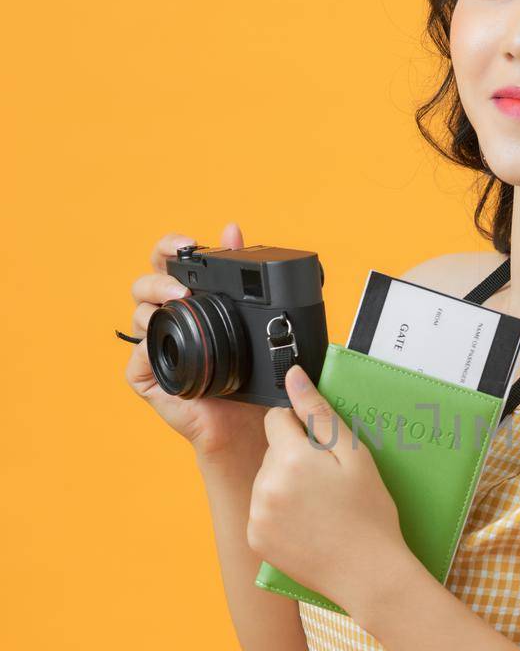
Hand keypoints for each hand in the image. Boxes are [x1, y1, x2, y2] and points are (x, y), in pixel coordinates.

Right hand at [123, 222, 267, 461]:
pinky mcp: (147, 376)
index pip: (167, 261)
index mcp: (188, 298)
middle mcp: (166, 317)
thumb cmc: (250, 371)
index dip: (170, 247)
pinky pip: (136, 358)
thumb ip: (240, 275)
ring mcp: (153, 345)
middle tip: (180, 290)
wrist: (250, 421)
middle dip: (158, 279)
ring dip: (153, 309)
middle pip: (145, 283)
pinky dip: (146, 350)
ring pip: (138, 315)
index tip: (186, 243)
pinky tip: (162, 347)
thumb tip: (232, 230)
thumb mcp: (251, 319)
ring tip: (178, 312)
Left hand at [247, 363, 413, 622]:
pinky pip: (260, 510)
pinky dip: (277, 513)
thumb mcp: (355, 456)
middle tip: (327, 483)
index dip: (301, 429)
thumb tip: (292, 375)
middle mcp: (265, 484)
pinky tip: (306, 524)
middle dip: (293, 458)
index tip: (323, 451)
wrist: (368, 574)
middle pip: (270, 451)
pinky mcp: (255, 538)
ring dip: (283, 484)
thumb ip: (318, 413)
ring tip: (319, 506)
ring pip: (264, 480)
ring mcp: (256, 513)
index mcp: (290, 458)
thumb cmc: (369, 514)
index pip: (276, 419)